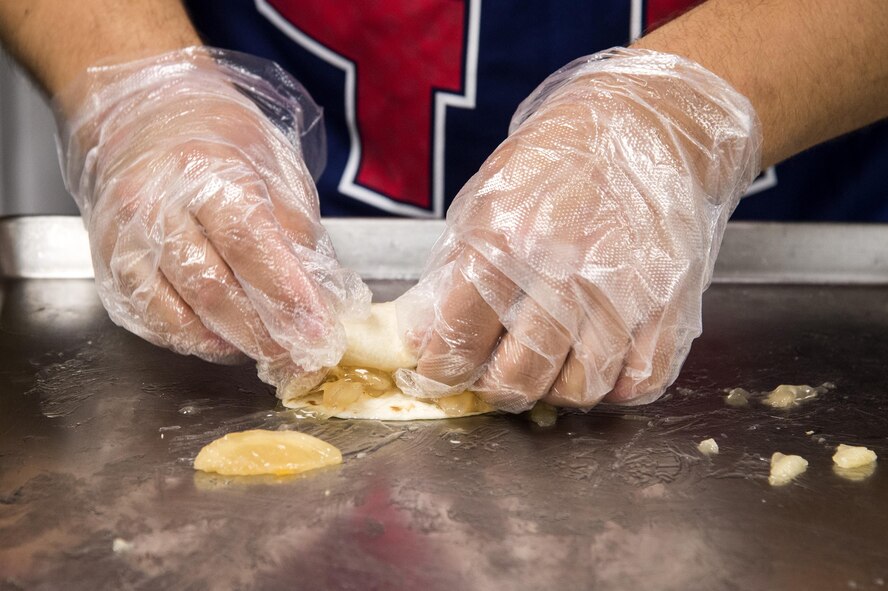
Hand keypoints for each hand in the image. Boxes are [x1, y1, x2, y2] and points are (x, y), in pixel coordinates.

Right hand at [56, 48, 369, 393]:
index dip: (288, 298)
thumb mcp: (273, 167)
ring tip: (271, 353)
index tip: (320, 335)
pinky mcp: (108, 265)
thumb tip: (322, 295)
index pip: (250, 245)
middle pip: (213, 288)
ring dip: (232, 343)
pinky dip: (193, 339)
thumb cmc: (217, 142)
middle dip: (264, 334)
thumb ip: (297, 230)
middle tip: (301, 357)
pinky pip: (151, 318)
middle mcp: (156, 205)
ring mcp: (125, 238)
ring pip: (179, 312)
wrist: (138, 116)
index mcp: (207, 171)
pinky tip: (225, 341)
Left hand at [399, 48, 760, 410]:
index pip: (458, 337)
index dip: (441, 369)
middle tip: (493, 376)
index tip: (441, 372)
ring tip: (546, 366)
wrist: (654, 121)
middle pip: (518, 377)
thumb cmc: (563, 155)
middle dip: (496, 388)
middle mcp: (565, 269)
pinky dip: (614, 387)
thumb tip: (420, 336)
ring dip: (555, 390)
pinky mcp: (672, 302)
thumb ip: (453, 269)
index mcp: (507, 236)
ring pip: (580, 390)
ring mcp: (624, 290)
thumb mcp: (488, 196)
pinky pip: (640, 381)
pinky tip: (597, 362)